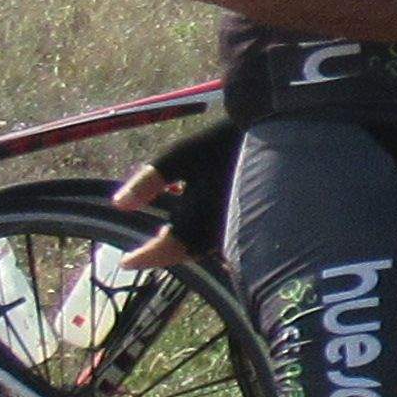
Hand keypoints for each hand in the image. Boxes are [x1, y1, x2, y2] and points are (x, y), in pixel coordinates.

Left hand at [115, 119, 237, 275]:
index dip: (146, 257)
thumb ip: (148, 182)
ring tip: (171, 230)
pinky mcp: (252, 218)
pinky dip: (204, 230)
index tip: (127, 261)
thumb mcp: (178, 157)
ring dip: (186, 240)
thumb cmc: (222, 146)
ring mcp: (237, 227)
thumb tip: (120, 204)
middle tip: (147, 250)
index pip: (167, 249)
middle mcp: (218, 232)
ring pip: (206, 243)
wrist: (276, 135)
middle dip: (167, 249)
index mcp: (197, 222)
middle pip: (188, 249)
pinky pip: (224, 234)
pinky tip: (199, 214)